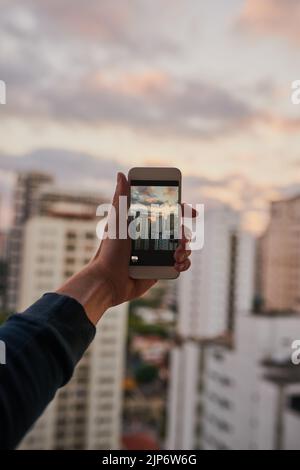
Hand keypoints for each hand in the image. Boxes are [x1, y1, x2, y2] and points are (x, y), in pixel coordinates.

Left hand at [57, 172, 193, 324]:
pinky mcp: (160, 270)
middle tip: (181, 239)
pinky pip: (179, 265)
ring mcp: (158, 254)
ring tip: (177, 254)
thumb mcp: (116, 222)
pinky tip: (178, 264)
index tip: (190, 212)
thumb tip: (121, 174)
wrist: (108, 281)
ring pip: (182, 248)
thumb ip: (120, 198)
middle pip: (179, 231)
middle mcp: (152, 239)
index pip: (167, 213)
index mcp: (143, 225)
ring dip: (186, 249)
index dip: (181, 210)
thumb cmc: (109, 251)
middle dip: (185, 234)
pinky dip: (184, 264)